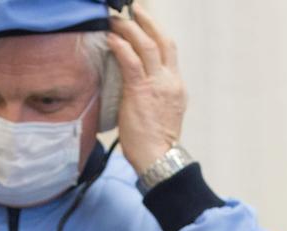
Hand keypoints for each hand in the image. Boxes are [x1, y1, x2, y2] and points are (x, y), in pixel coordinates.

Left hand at [107, 7, 186, 174]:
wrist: (159, 159)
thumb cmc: (155, 144)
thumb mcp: (161, 113)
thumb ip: (153, 95)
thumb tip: (136, 85)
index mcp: (176, 86)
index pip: (169, 51)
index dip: (156, 33)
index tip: (145, 23)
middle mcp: (170, 81)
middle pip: (163, 41)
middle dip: (148, 21)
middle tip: (134, 8)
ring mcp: (158, 85)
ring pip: (147, 45)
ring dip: (130, 29)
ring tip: (116, 20)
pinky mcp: (141, 91)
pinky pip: (131, 60)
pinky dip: (120, 46)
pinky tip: (111, 39)